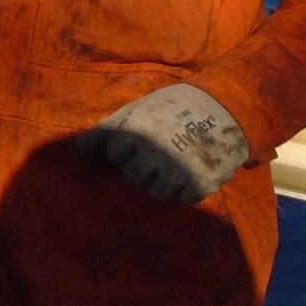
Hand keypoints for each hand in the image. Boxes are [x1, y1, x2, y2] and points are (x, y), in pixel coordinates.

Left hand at [76, 83, 248, 201]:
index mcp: (139, 131)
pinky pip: (183, 198)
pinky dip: (186, 187)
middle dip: (141, 167)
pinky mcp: (200, 184)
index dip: (125, 148)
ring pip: (156, 192)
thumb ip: (108, 130)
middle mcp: (156, 153)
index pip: (115, 154)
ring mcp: (178, 171)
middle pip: (133, 177)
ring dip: (162, 180)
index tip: (140, 139)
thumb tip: (79, 150)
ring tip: (173, 162)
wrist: (226, 107)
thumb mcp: (139, 109)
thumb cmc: (175, 106)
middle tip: (158, 152)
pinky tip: (192, 168)